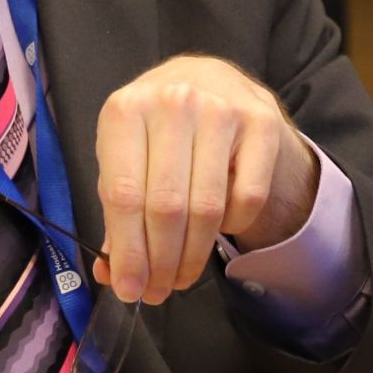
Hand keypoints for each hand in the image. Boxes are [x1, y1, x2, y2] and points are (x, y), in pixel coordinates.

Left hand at [92, 54, 320, 304]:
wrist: (208, 80)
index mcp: (125, 109)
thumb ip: (116, 211)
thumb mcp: (125, 154)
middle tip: (158, 292)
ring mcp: (222, 109)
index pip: (124, 194)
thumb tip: (110, 275)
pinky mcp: (263, 122)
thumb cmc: (156, 127)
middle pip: (166, 207)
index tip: (128, 290)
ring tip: (182, 277)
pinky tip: (217, 228)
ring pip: (207, 207)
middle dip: (161, 262)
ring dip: (192, 256)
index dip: (128, 252)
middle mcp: (174, 102)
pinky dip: (231, 227)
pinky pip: (247, 198)